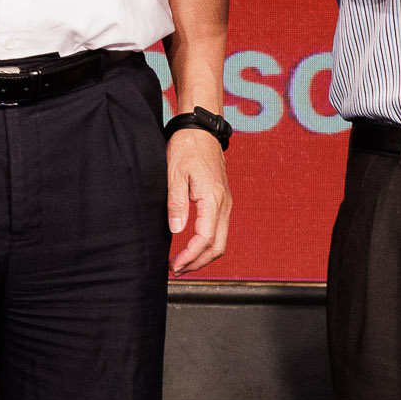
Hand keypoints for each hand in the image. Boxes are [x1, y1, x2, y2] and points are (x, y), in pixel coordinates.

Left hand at [164, 125, 230, 272]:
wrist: (202, 129)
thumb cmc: (187, 147)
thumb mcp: (175, 173)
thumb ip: (176, 203)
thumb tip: (177, 230)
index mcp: (213, 199)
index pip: (204, 239)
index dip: (190, 257)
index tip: (174, 266)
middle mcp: (224, 204)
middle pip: (217, 246)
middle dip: (198, 263)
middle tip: (177, 270)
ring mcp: (226, 203)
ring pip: (220, 240)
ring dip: (203, 255)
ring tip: (182, 262)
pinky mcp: (223, 201)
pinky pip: (219, 230)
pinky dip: (207, 244)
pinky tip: (192, 246)